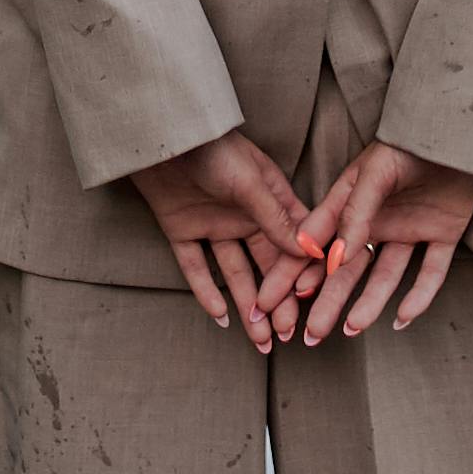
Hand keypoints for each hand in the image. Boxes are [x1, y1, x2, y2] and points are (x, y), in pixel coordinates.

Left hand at [119, 127, 313, 343]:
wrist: (163, 134)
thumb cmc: (214, 147)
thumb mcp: (250, 182)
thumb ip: (275, 219)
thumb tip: (308, 252)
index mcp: (271, 202)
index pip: (293, 245)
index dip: (302, 275)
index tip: (310, 304)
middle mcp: (246, 217)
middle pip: (266, 265)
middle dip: (277, 301)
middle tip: (284, 335)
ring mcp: (214, 225)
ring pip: (235, 272)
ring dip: (247, 304)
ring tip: (259, 339)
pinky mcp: (183, 231)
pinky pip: (196, 267)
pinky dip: (206, 291)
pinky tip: (220, 317)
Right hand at [288, 139, 472, 342]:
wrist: (463, 129)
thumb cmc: (411, 141)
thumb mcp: (375, 173)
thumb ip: (354, 215)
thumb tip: (332, 260)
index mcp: (351, 203)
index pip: (316, 245)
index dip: (291, 272)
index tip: (267, 301)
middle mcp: (377, 221)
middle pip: (347, 269)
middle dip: (327, 301)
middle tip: (308, 335)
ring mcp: (410, 229)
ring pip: (385, 275)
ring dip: (368, 303)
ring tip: (350, 329)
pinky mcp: (443, 235)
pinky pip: (430, 272)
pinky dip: (419, 296)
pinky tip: (402, 319)